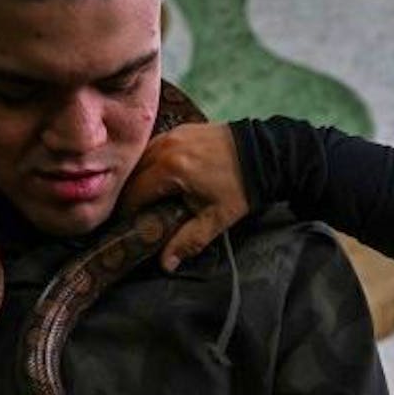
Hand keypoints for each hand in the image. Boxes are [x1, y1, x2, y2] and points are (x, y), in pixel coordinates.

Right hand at [121, 122, 249, 271]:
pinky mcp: (180, 129)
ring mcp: (172, 134)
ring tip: (142, 196)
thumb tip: (166, 265)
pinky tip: (155, 176)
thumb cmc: (240, 187)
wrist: (266, 154)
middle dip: (128, 194)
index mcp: (170, 169)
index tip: (126, 223)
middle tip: (132, 212)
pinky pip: (153, 146)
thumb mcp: (215, 218)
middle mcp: (165, 147)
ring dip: (136, 176)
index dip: (127, 211)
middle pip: (132, 173)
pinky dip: (149, 162)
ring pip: (140, 157)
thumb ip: (188, 241)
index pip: (134, 192)